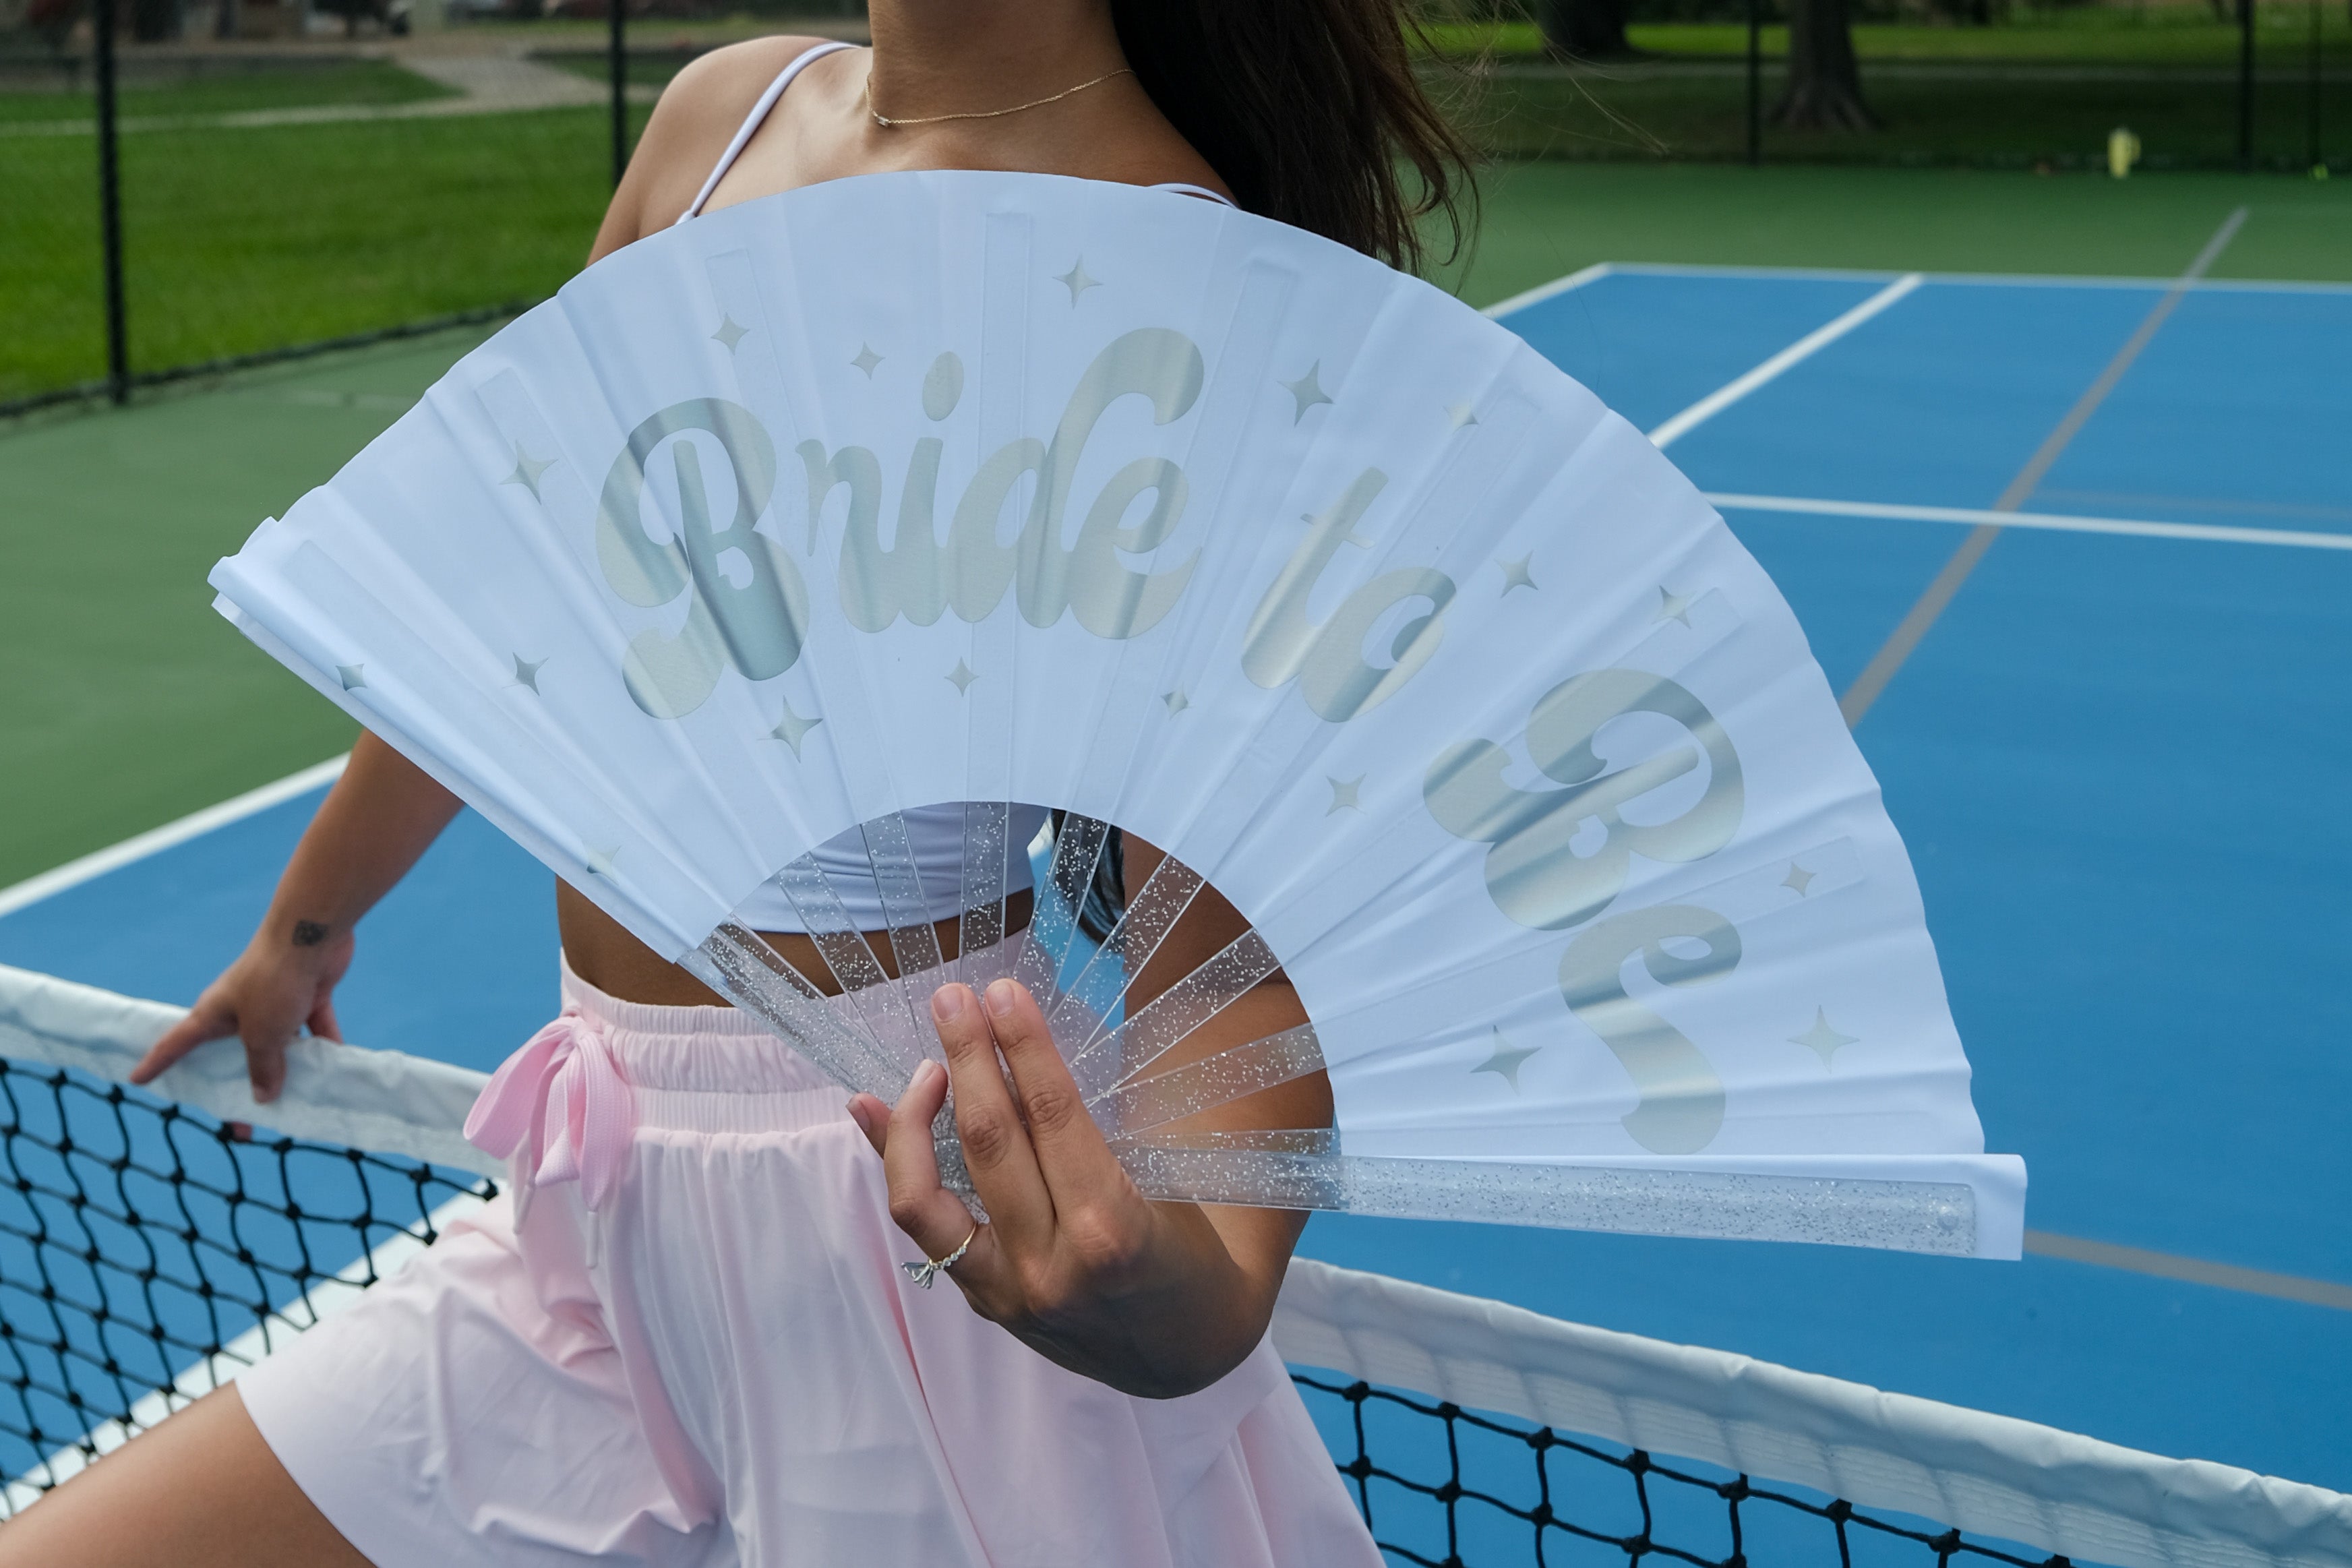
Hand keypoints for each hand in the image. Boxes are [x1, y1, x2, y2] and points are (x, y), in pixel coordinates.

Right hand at [131, 922, 353, 1103]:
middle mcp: (240, 1008)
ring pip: (279, 1045)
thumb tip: (263, 1098)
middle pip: (235, 1055)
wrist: (312, 932)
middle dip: (238, 1089)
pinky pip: (314, 1027)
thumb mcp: (262, 1034)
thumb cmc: (274, 980)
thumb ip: (262, 1067)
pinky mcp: (307, 994)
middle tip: (241, 1127)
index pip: (176, 1043)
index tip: (136, 1080)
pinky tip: (339, 1069)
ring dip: (287, 1073)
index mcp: (213, 1014)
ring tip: (295, 1107)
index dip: (156, 1063)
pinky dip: (325, 1046)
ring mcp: (274, 1001)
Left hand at [846, 978, 1269, 1399]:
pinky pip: (924, 1225)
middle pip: (989, 1144)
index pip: (1053, 1117)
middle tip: (953, 997)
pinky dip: (896, 1162)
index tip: (1004, 992)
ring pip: (926, 1199)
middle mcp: (1050, 1267)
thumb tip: (1024, 1042)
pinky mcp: (983, 1300)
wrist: (1188, 1351)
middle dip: (968, 1059)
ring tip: (928, 1062)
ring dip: (914, 1116)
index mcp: (1112, 1231)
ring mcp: (1007, 1292)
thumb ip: (1101, 1123)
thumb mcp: (1175, 1182)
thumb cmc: (1193, 1247)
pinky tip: (873, 1111)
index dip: (1023, 1046)